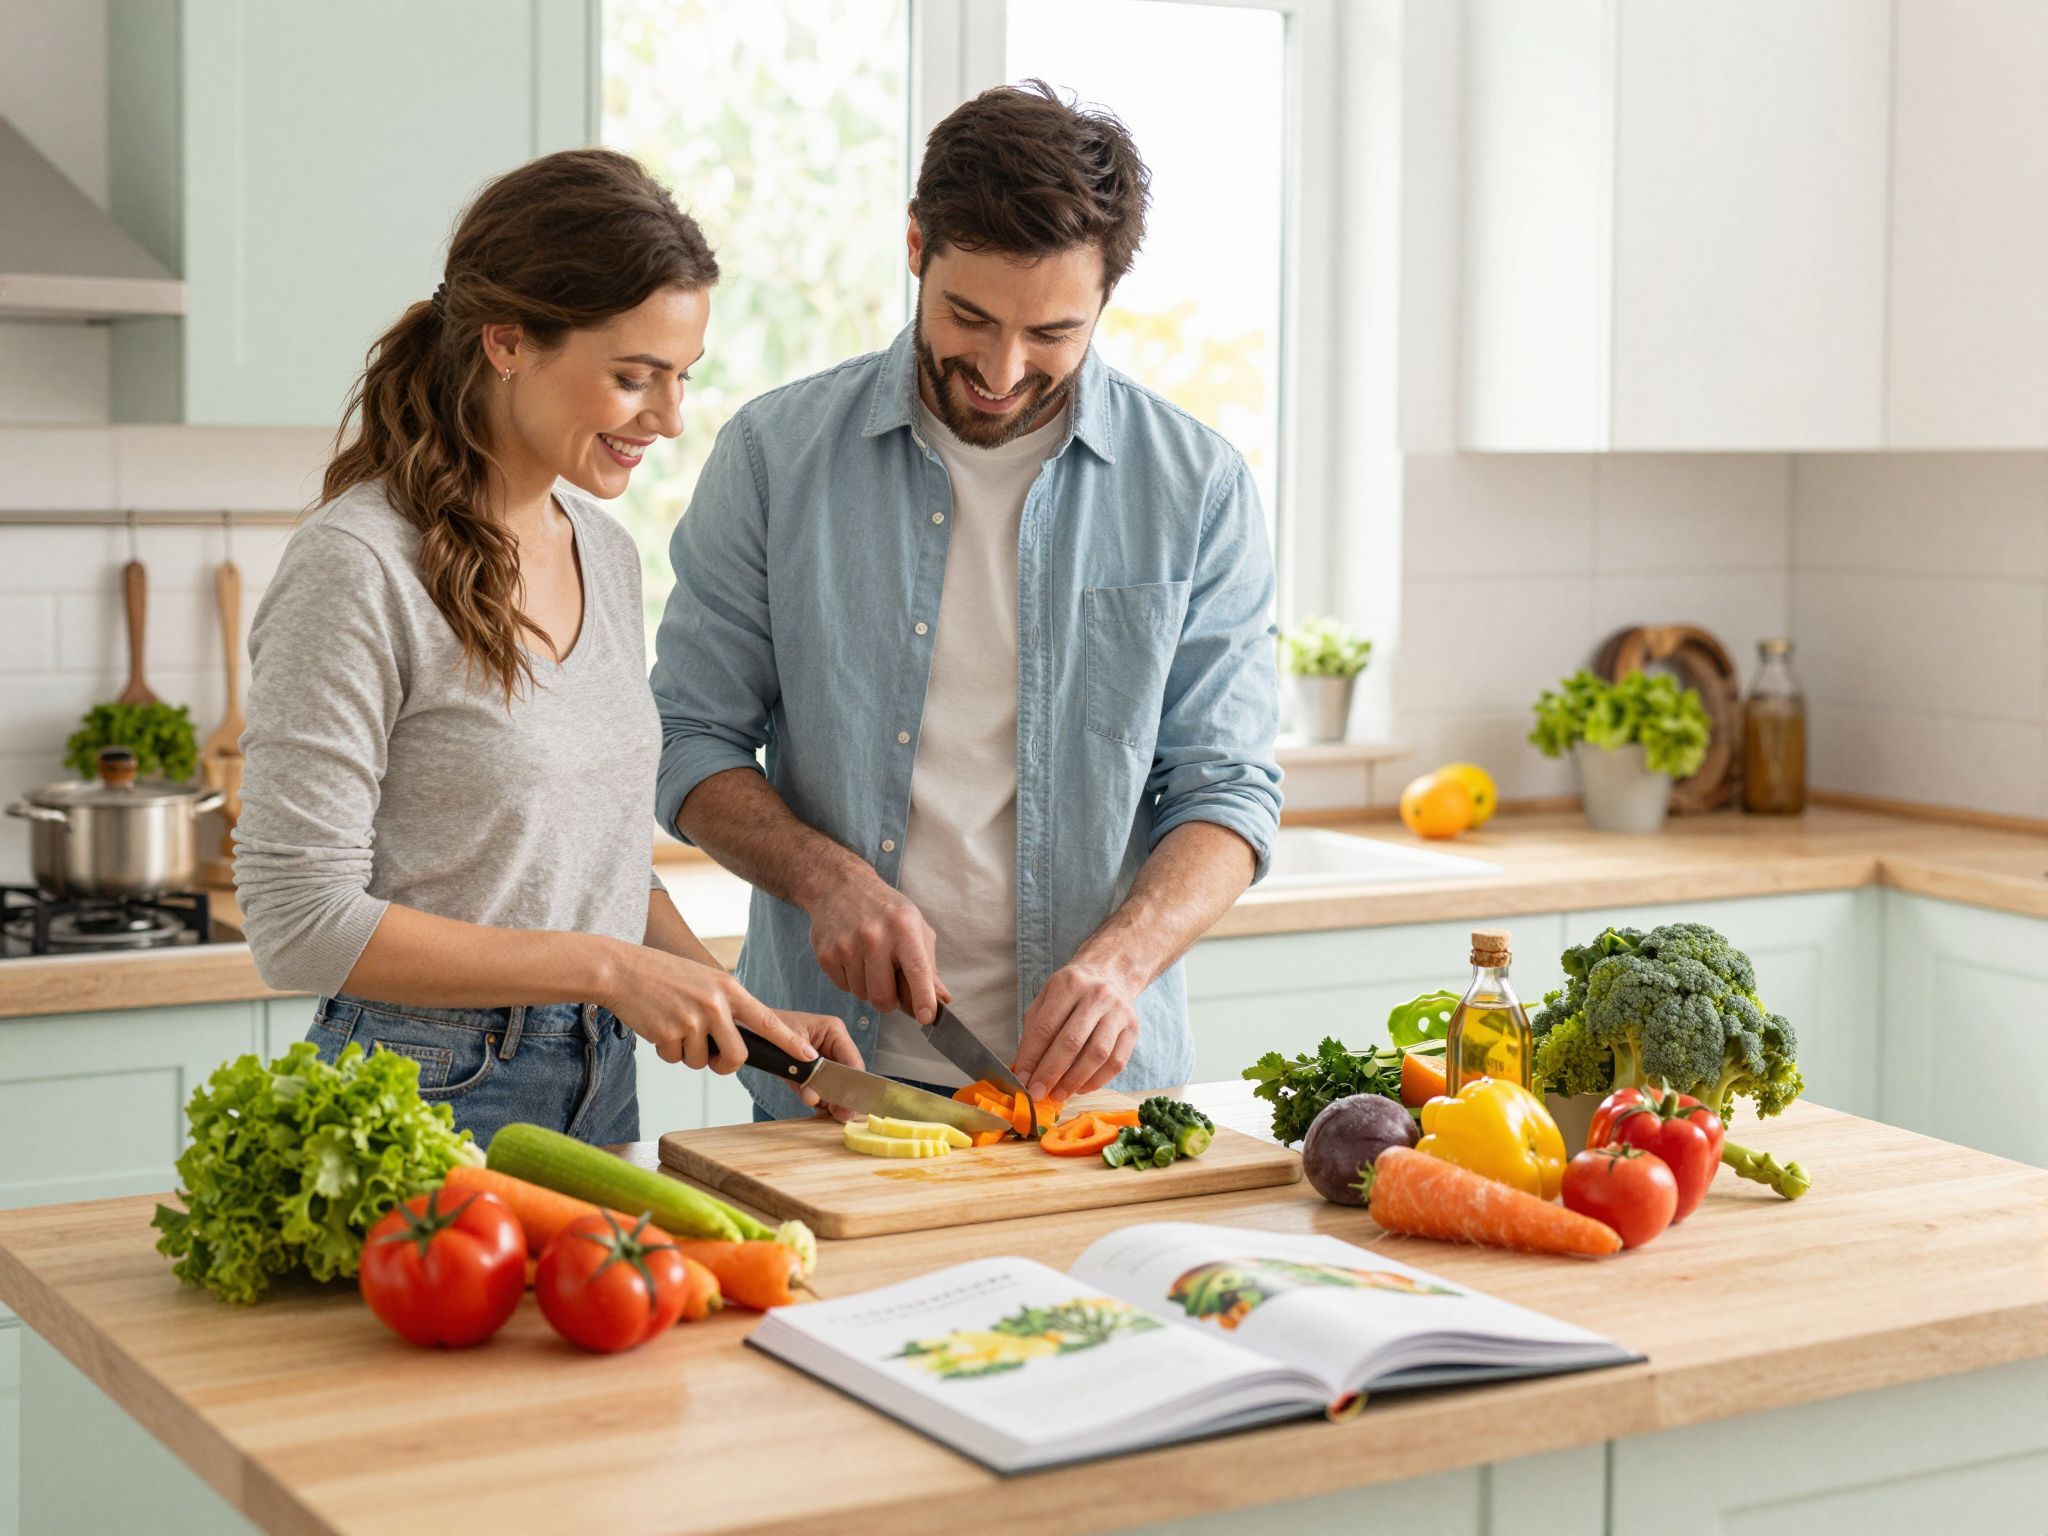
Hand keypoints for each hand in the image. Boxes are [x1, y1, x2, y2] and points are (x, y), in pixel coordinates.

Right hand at [599, 945, 818, 1074]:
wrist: (622, 970)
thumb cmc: (664, 976)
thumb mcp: (705, 981)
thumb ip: (726, 1006)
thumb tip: (739, 1040)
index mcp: (729, 989)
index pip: (768, 1021)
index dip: (790, 1043)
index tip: (809, 1058)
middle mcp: (715, 1005)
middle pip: (737, 1056)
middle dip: (724, 1065)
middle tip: (711, 1057)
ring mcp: (692, 1019)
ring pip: (700, 1062)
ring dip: (687, 1054)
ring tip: (674, 1026)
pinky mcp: (668, 1033)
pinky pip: (675, 1060)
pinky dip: (666, 1051)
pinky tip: (658, 1027)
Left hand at [779, 1011, 866, 1120]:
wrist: (751, 1029)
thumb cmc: (768, 1029)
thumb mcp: (789, 1048)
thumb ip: (805, 1073)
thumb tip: (814, 1097)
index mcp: (833, 1031)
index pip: (852, 1060)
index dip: (853, 1084)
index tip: (850, 1105)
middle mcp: (833, 1044)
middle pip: (847, 1074)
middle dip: (842, 1095)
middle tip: (841, 1116)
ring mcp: (824, 1057)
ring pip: (836, 1083)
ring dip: (832, 1099)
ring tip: (830, 1113)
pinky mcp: (814, 1070)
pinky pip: (822, 1087)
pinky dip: (820, 1099)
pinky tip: (821, 1109)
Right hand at [803, 868, 949, 1022]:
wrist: (841, 887)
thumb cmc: (885, 910)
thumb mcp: (915, 927)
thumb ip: (929, 966)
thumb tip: (942, 999)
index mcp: (903, 928)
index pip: (917, 970)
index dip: (922, 997)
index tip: (927, 1017)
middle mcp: (874, 936)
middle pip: (883, 997)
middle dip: (889, 1001)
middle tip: (890, 985)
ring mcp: (847, 945)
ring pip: (862, 995)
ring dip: (869, 987)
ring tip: (870, 962)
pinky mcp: (826, 954)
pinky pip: (843, 987)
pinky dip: (851, 980)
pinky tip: (853, 957)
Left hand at [1012, 960, 1140, 1102]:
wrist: (1110, 974)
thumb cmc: (1072, 991)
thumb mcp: (1047, 998)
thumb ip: (1033, 1030)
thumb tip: (1024, 1069)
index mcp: (1069, 984)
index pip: (1046, 1027)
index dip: (1032, 1057)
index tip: (1022, 1080)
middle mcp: (1097, 996)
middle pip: (1071, 1042)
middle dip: (1051, 1073)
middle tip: (1038, 1093)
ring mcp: (1118, 1012)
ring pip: (1097, 1054)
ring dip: (1074, 1081)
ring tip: (1058, 1095)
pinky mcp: (1133, 1029)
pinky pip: (1116, 1062)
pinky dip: (1097, 1081)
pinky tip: (1080, 1088)